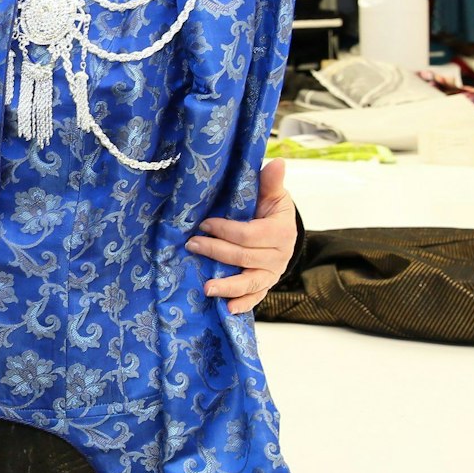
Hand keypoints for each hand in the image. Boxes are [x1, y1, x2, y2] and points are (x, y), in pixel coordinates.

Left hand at [187, 158, 296, 314]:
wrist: (281, 229)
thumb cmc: (270, 209)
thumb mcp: (272, 193)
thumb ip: (271, 182)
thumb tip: (278, 162)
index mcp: (281, 231)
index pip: (250, 234)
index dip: (225, 230)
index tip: (204, 224)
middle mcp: (279, 255)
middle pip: (245, 257)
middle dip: (217, 251)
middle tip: (192, 245)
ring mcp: (272, 272)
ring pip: (250, 282)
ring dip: (228, 286)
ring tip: (207, 288)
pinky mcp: (265, 284)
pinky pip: (256, 297)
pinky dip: (243, 304)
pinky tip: (228, 309)